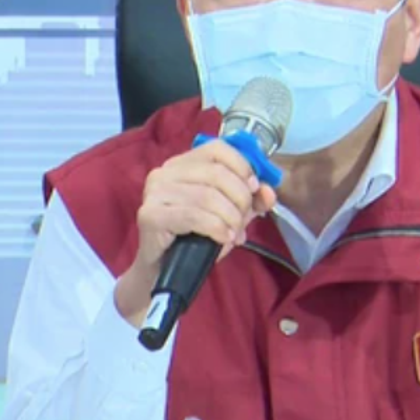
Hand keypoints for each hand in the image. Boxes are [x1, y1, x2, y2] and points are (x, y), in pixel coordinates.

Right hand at [133, 140, 275, 277]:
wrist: (164, 270)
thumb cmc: (195, 238)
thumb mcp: (230, 214)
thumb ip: (251, 200)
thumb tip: (269, 192)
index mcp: (182, 164)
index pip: (217, 149)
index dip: (242, 166)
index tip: (253, 188)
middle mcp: (165, 172)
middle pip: (216, 173)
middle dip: (240, 198)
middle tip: (243, 221)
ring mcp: (154, 192)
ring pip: (208, 195)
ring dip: (230, 218)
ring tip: (233, 234)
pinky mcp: (150, 215)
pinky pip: (194, 216)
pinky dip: (216, 228)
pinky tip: (223, 239)